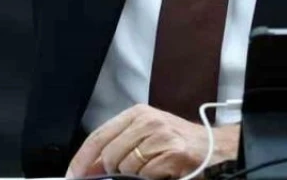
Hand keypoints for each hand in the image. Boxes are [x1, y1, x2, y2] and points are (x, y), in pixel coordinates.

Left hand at [65, 104, 238, 179]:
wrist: (214, 148)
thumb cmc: (178, 142)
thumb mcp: (146, 135)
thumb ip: (118, 146)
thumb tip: (89, 168)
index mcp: (137, 113)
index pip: (98, 136)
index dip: (82, 159)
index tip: (73, 175)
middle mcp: (147, 120)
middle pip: (109, 155)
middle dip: (112, 172)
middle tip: (124, 174)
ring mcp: (160, 136)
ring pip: (126, 167)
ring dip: (134, 175)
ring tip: (150, 169)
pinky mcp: (172, 153)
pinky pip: (145, 175)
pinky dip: (150, 178)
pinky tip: (162, 172)